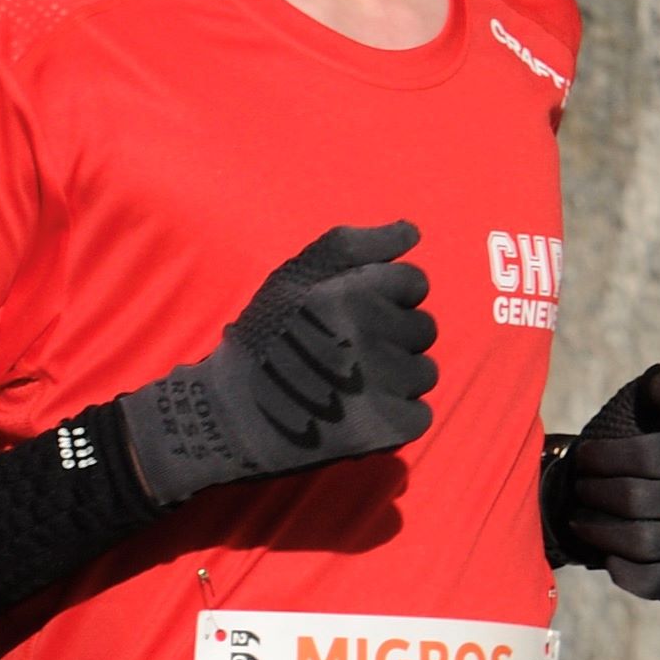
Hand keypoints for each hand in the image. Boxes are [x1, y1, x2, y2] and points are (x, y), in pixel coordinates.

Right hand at [121, 220, 437, 504]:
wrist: (233, 415)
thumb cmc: (265, 336)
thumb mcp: (295, 276)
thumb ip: (355, 245)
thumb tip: (413, 231)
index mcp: (352, 292)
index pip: (415, 282)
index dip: (390, 297)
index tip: (358, 317)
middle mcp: (371, 334)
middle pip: (425, 327)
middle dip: (394, 338)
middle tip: (351, 355)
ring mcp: (383, 384)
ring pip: (425, 372)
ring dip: (398, 379)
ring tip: (355, 386)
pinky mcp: (387, 427)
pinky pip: (420, 414)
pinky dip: (396, 417)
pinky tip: (361, 414)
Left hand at [544, 363, 659, 598]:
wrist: (657, 500)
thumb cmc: (644, 450)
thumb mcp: (647, 416)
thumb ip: (652, 394)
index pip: (646, 457)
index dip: (603, 457)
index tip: (583, 456)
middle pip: (638, 502)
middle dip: (595, 494)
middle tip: (577, 489)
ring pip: (643, 544)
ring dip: (600, 533)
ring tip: (580, 519)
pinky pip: (654, 582)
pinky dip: (622, 571)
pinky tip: (605, 554)